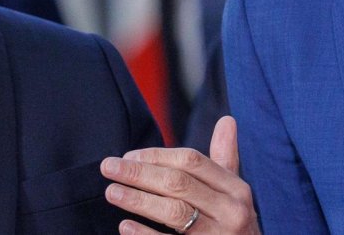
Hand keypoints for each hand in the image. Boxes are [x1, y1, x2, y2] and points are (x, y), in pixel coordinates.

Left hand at [100, 116, 258, 233]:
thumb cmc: (233, 223)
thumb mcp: (234, 192)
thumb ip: (225, 157)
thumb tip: (227, 120)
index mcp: (235, 188)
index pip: (192, 161)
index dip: (157, 155)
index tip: (128, 155)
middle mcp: (231, 211)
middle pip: (178, 184)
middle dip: (140, 174)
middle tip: (108, 167)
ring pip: (174, 212)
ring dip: (138, 200)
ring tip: (111, 192)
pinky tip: (125, 226)